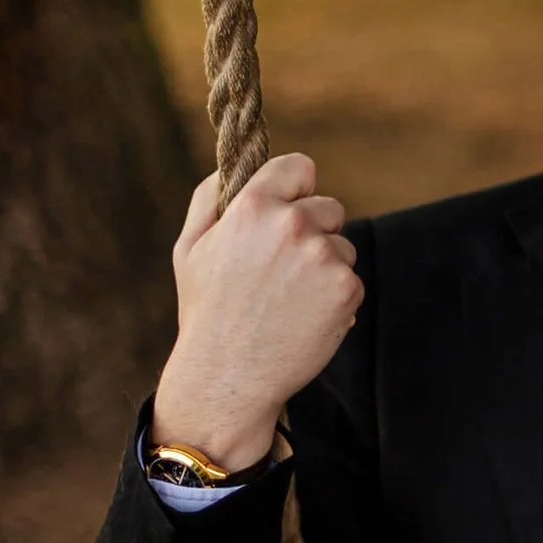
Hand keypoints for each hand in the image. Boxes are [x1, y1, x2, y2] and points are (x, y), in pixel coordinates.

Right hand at [151, 155, 361, 471]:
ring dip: (325, 266)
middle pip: (328, 207)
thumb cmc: (207, 311)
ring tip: (287, 299)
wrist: (229, 376)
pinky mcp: (346, 288)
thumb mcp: (191, 248)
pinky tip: (304, 317)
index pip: (299, 166)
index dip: (295, 187)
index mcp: (252, 206)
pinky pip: (350, 279)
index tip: (289, 207)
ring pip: (342, 246)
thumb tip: (235, 167)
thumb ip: (211, 198)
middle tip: (280, 271)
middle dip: (312, 232)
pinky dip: (335, 297)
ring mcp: (323, 256)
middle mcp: (292, 224)